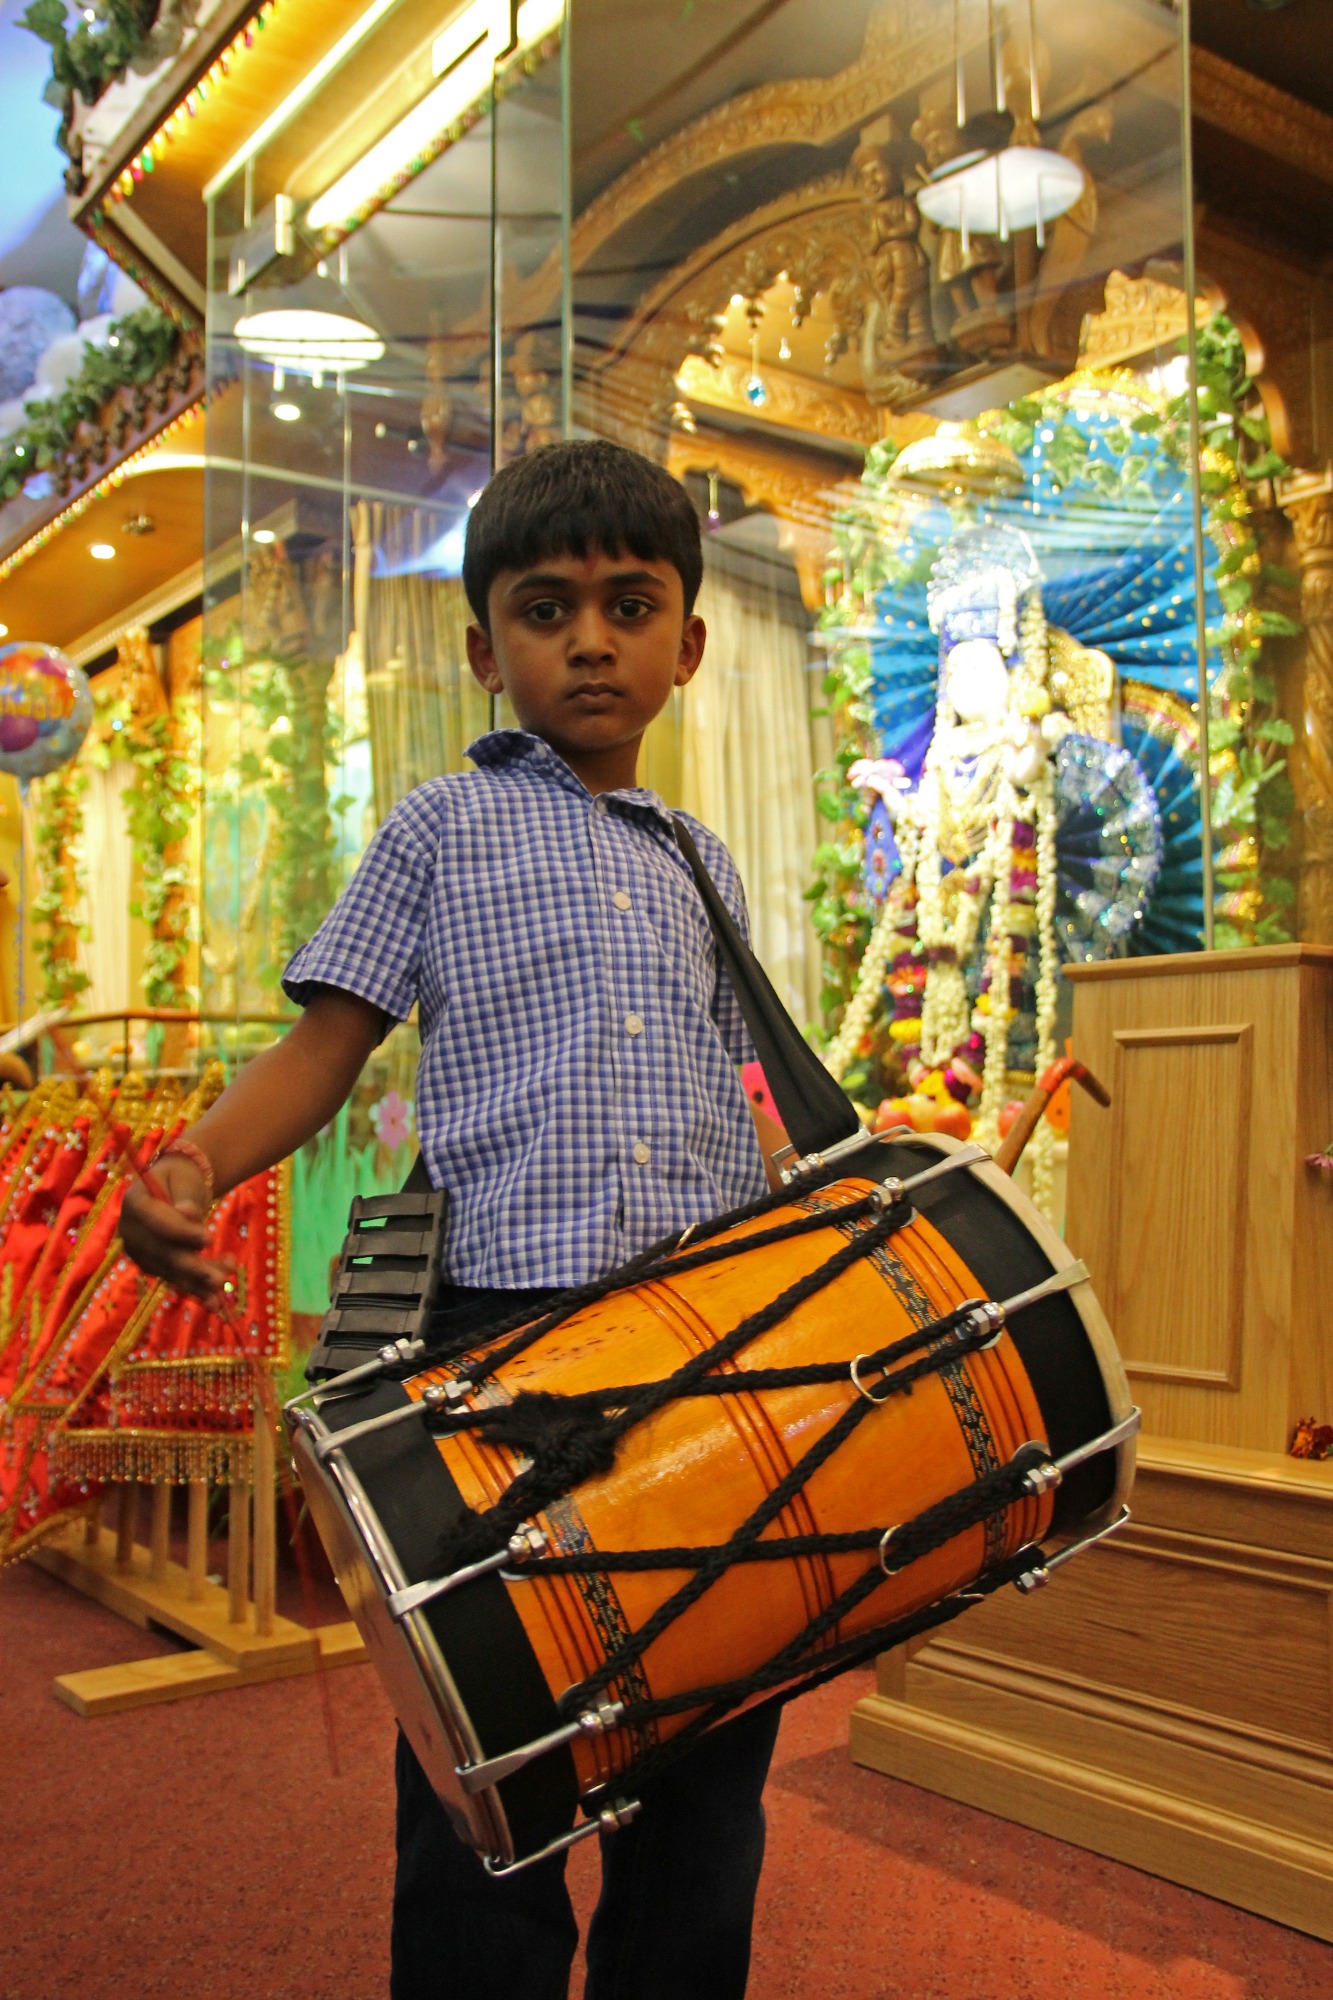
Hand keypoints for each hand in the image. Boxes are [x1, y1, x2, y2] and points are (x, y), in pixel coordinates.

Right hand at [119, 1153, 232, 1303]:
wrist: (176, 1189)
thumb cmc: (182, 1178)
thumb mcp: (185, 1178)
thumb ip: (186, 1194)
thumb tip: (188, 1213)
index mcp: (133, 1202)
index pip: (156, 1222)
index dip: (181, 1232)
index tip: (208, 1238)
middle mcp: (131, 1231)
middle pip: (162, 1253)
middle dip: (193, 1266)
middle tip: (220, 1276)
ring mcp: (141, 1252)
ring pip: (172, 1270)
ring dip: (199, 1281)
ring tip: (224, 1284)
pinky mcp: (155, 1267)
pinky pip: (176, 1279)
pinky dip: (196, 1291)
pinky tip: (213, 1303)